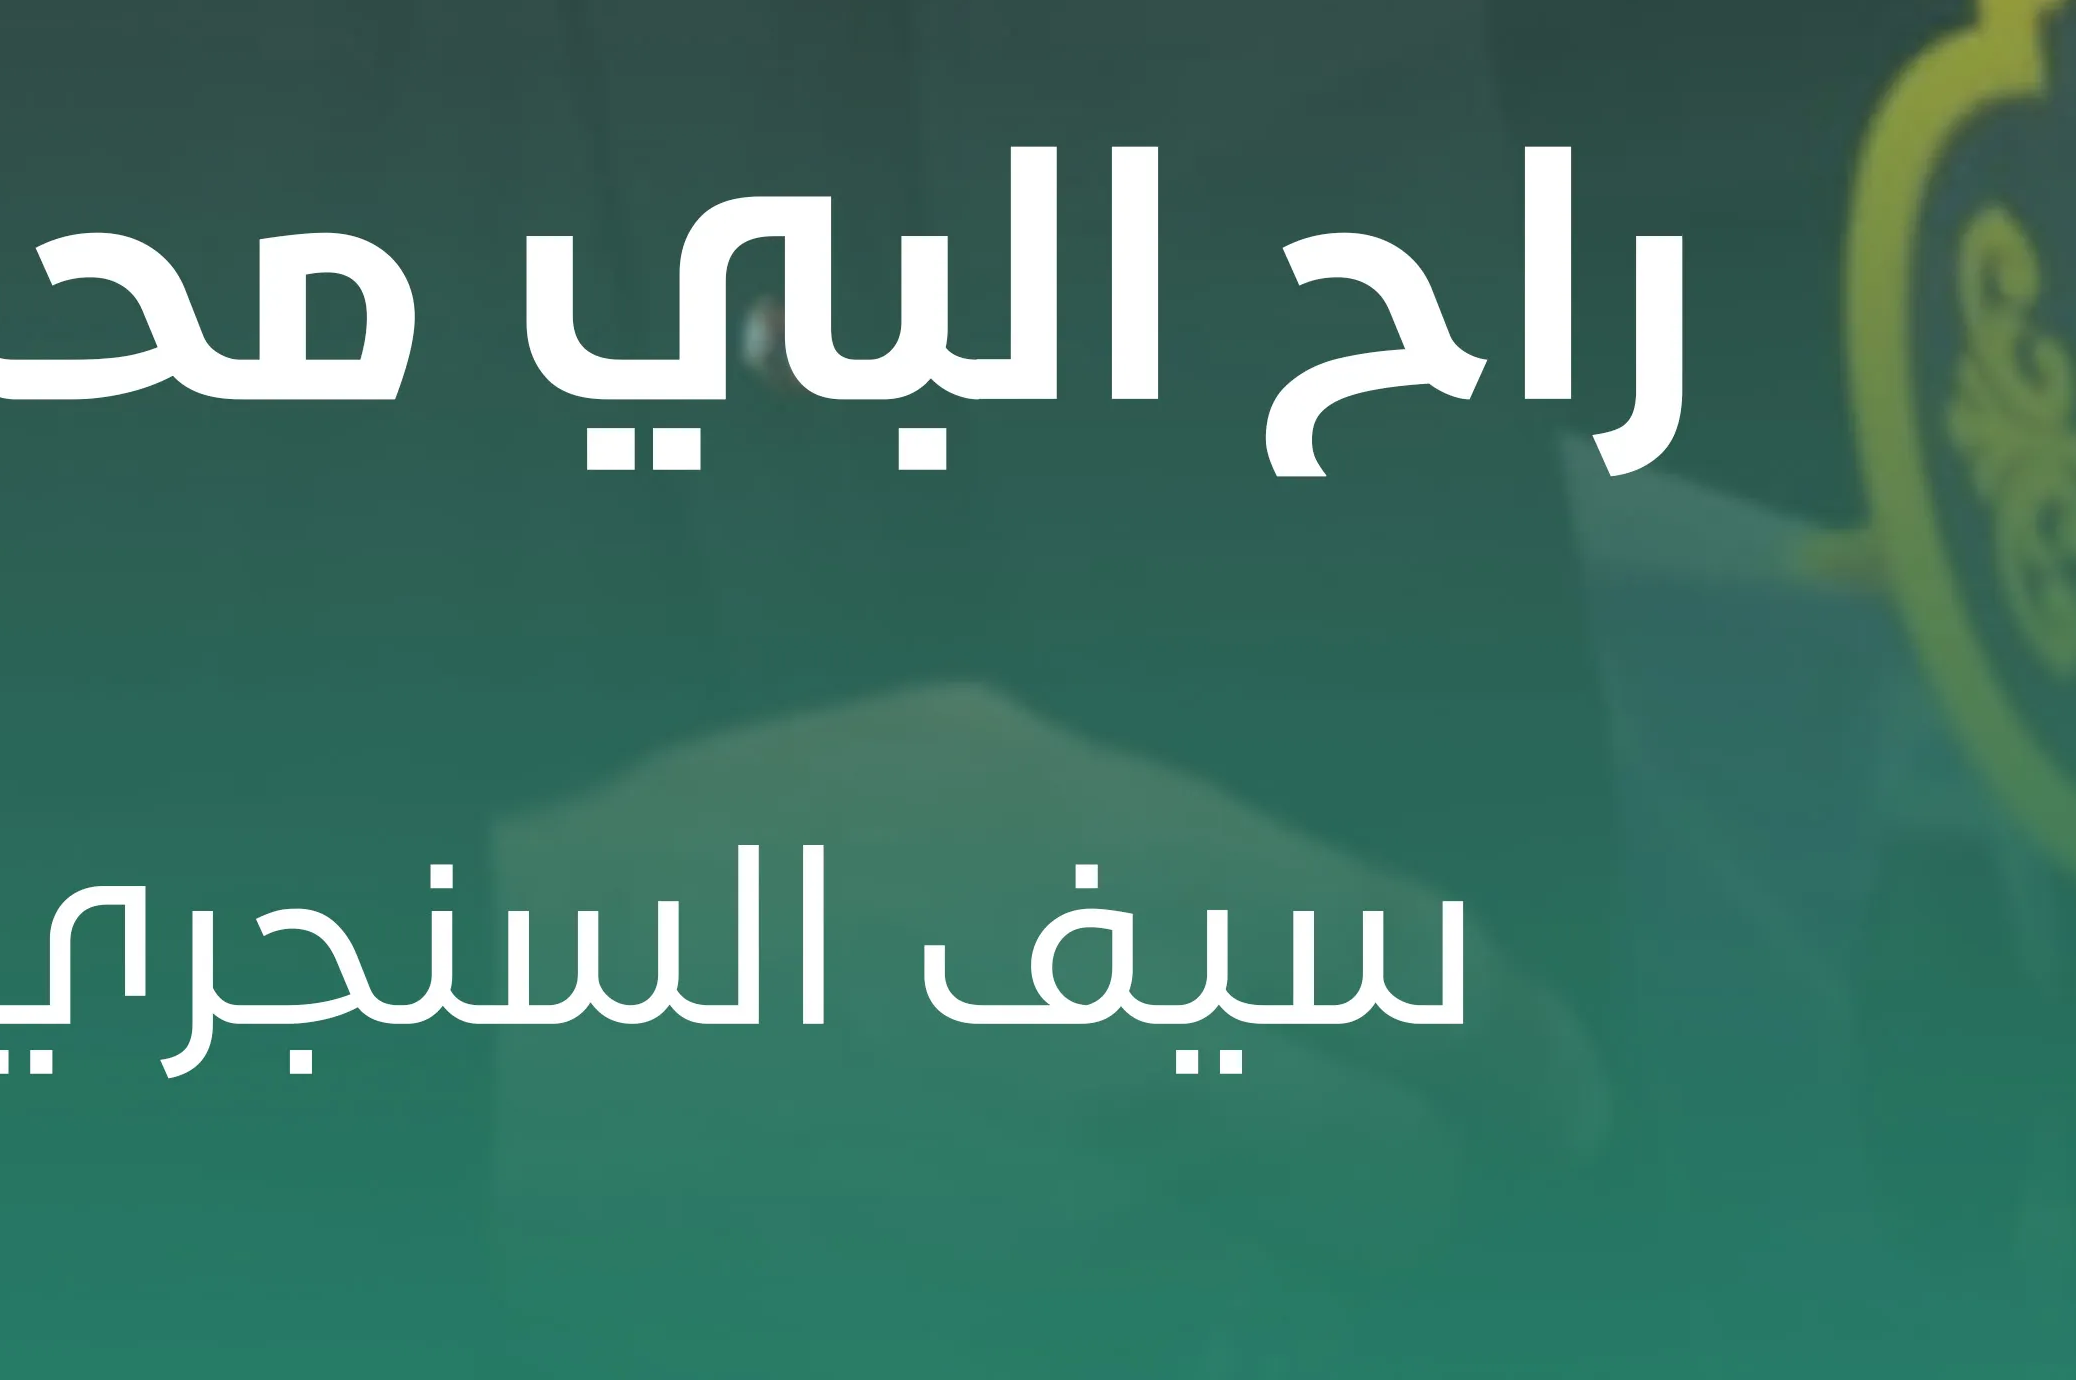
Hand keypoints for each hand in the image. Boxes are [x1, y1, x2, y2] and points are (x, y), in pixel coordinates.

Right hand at [488, 678, 1600, 1373]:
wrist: (509, 1053)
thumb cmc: (719, 865)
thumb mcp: (947, 755)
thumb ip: (1142, 832)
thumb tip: (1273, 921)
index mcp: (1136, 877)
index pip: (1428, 978)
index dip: (1526, 1051)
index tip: (1567, 1106)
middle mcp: (1138, 1062)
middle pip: (1394, 1176)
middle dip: (1394, 1175)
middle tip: (1352, 1168)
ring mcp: (1070, 1240)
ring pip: (1303, 1310)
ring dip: (1290, 1282)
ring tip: (1204, 1234)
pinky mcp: (1000, 1347)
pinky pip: (1192, 1359)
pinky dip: (1195, 1331)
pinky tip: (1130, 1289)